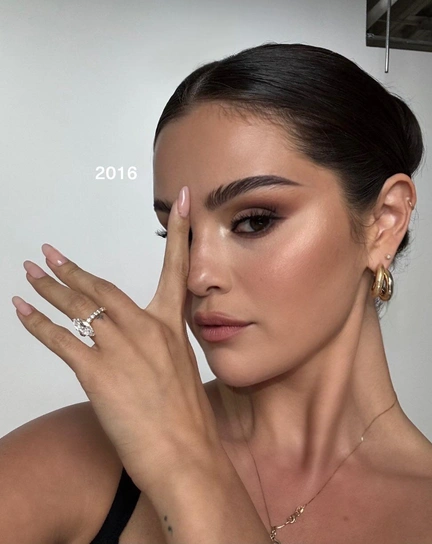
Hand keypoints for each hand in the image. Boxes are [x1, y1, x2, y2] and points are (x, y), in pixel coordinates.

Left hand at [12, 186, 220, 493]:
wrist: (186, 454)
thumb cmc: (187, 421)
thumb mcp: (182, 374)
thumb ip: (161, 351)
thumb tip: (142, 349)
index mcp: (172, 326)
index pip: (176, 268)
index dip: (180, 232)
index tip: (184, 201)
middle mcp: (146, 328)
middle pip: (102, 288)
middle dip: (71, 268)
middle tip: (48, 253)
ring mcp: (122, 348)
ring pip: (79, 307)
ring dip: (49, 288)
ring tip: (29, 273)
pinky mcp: (98, 372)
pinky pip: (62, 338)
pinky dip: (38, 322)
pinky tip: (22, 309)